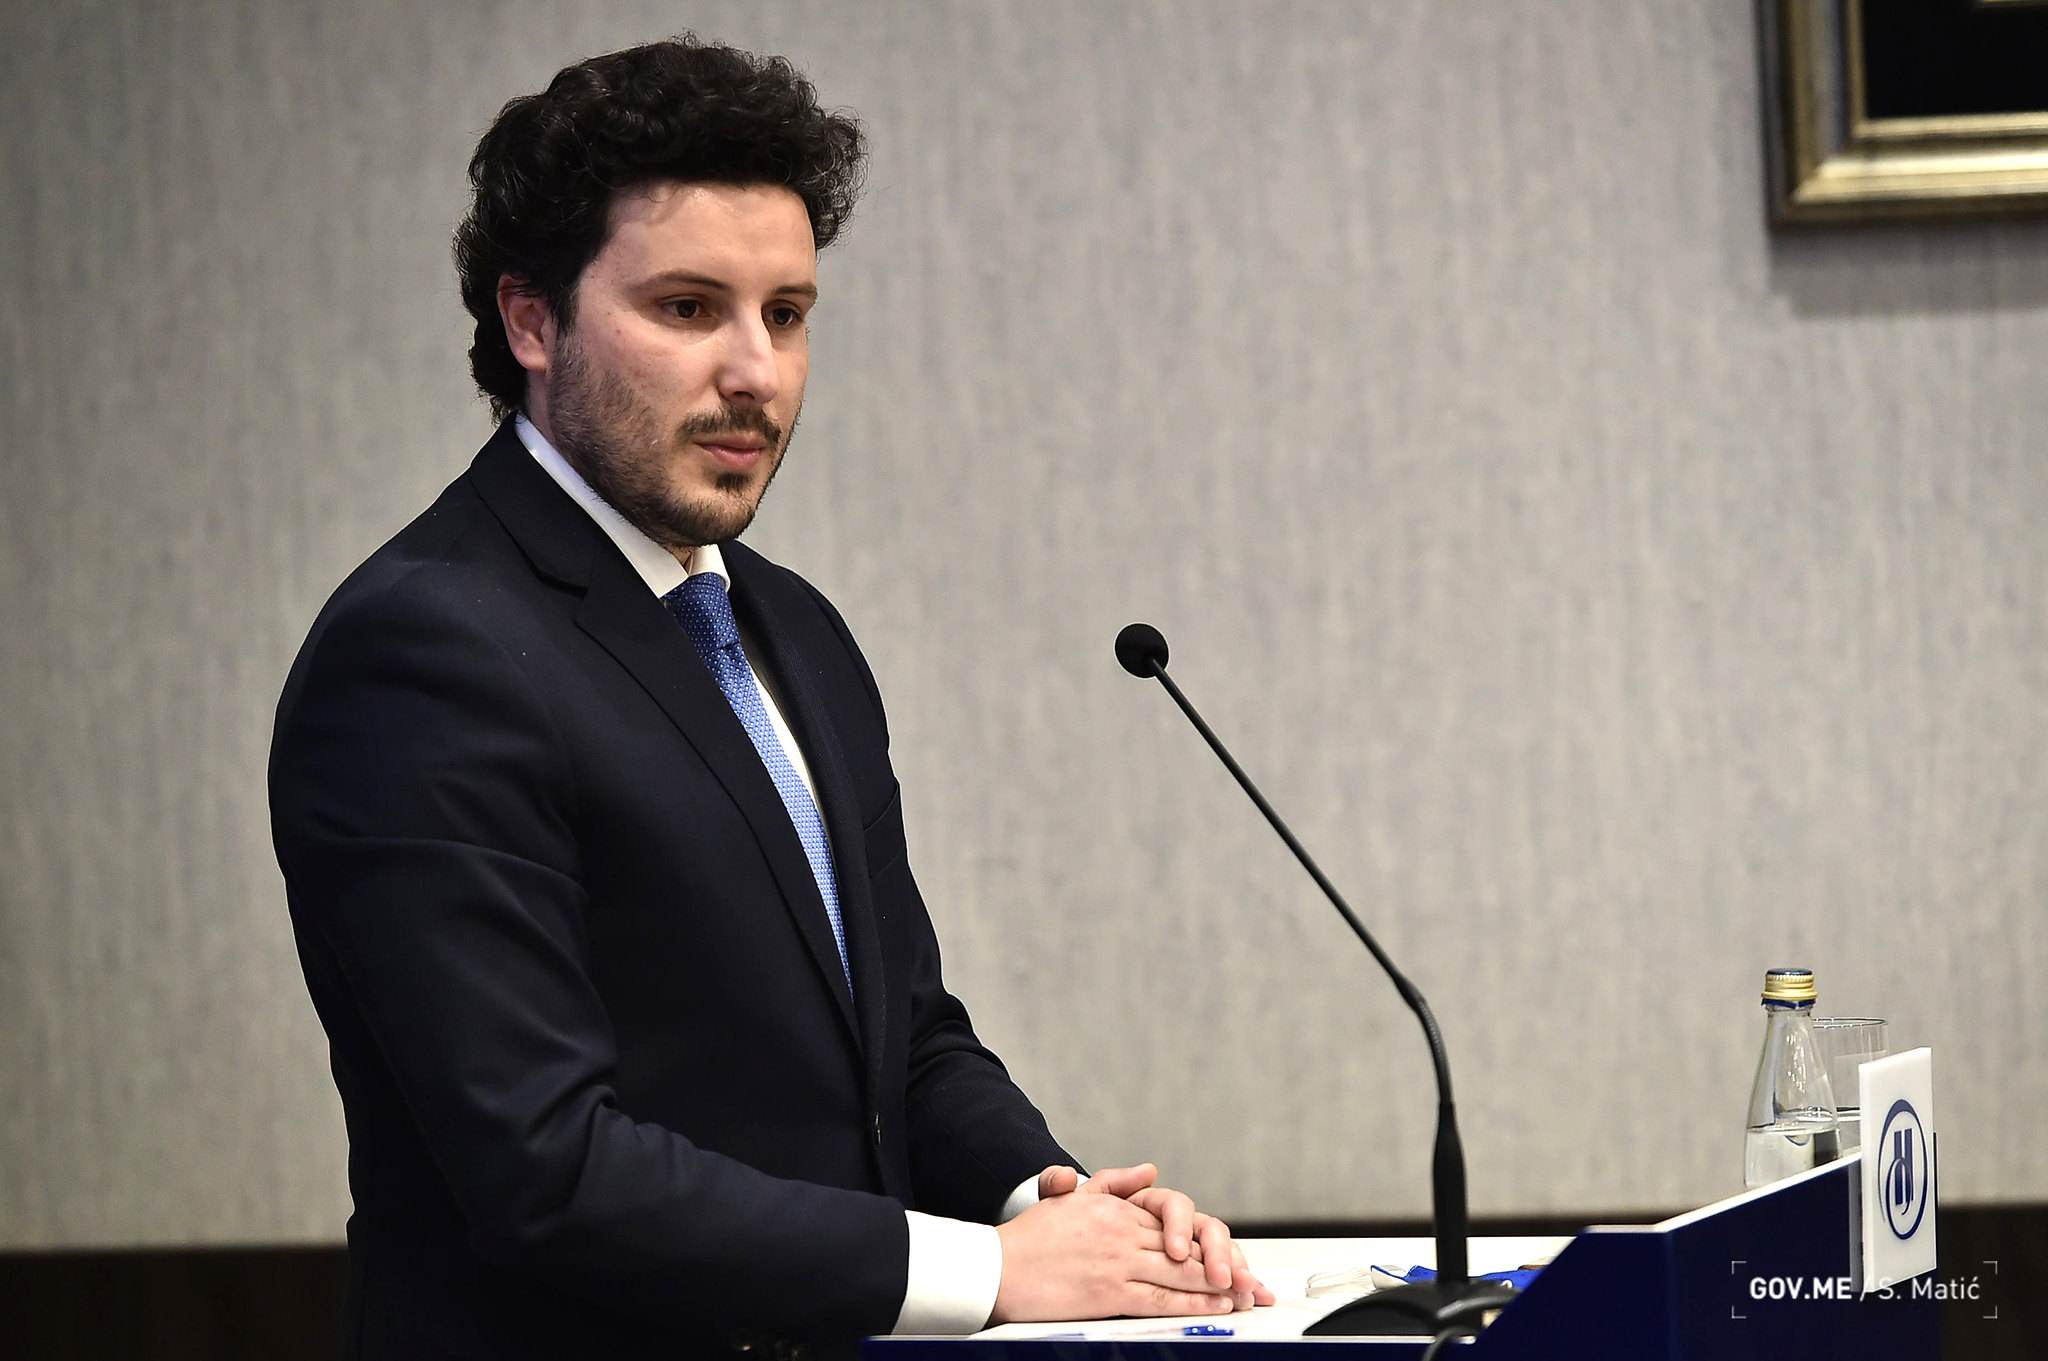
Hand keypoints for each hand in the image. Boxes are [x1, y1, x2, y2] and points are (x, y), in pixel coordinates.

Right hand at [1022, 1162, 1276, 1312]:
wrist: (996, 1266)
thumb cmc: (1031, 1238)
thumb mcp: (1072, 1196)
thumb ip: (1114, 1181)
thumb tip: (1151, 1170)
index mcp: (1116, 1209)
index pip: (1174, 1222)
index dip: (1206, 1241)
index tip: (1229, 1254)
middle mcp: (1122, 1231)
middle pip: (1186, 1247)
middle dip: (1223, 1264)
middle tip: (1251, 1280)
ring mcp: (1117, 1261)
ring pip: (1180, 1272)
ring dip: (1217, 1285)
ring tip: (1242, 1294)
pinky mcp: (1108, 1291)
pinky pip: (1160, 1298)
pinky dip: (1191, 1302)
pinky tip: (1212, 1306)